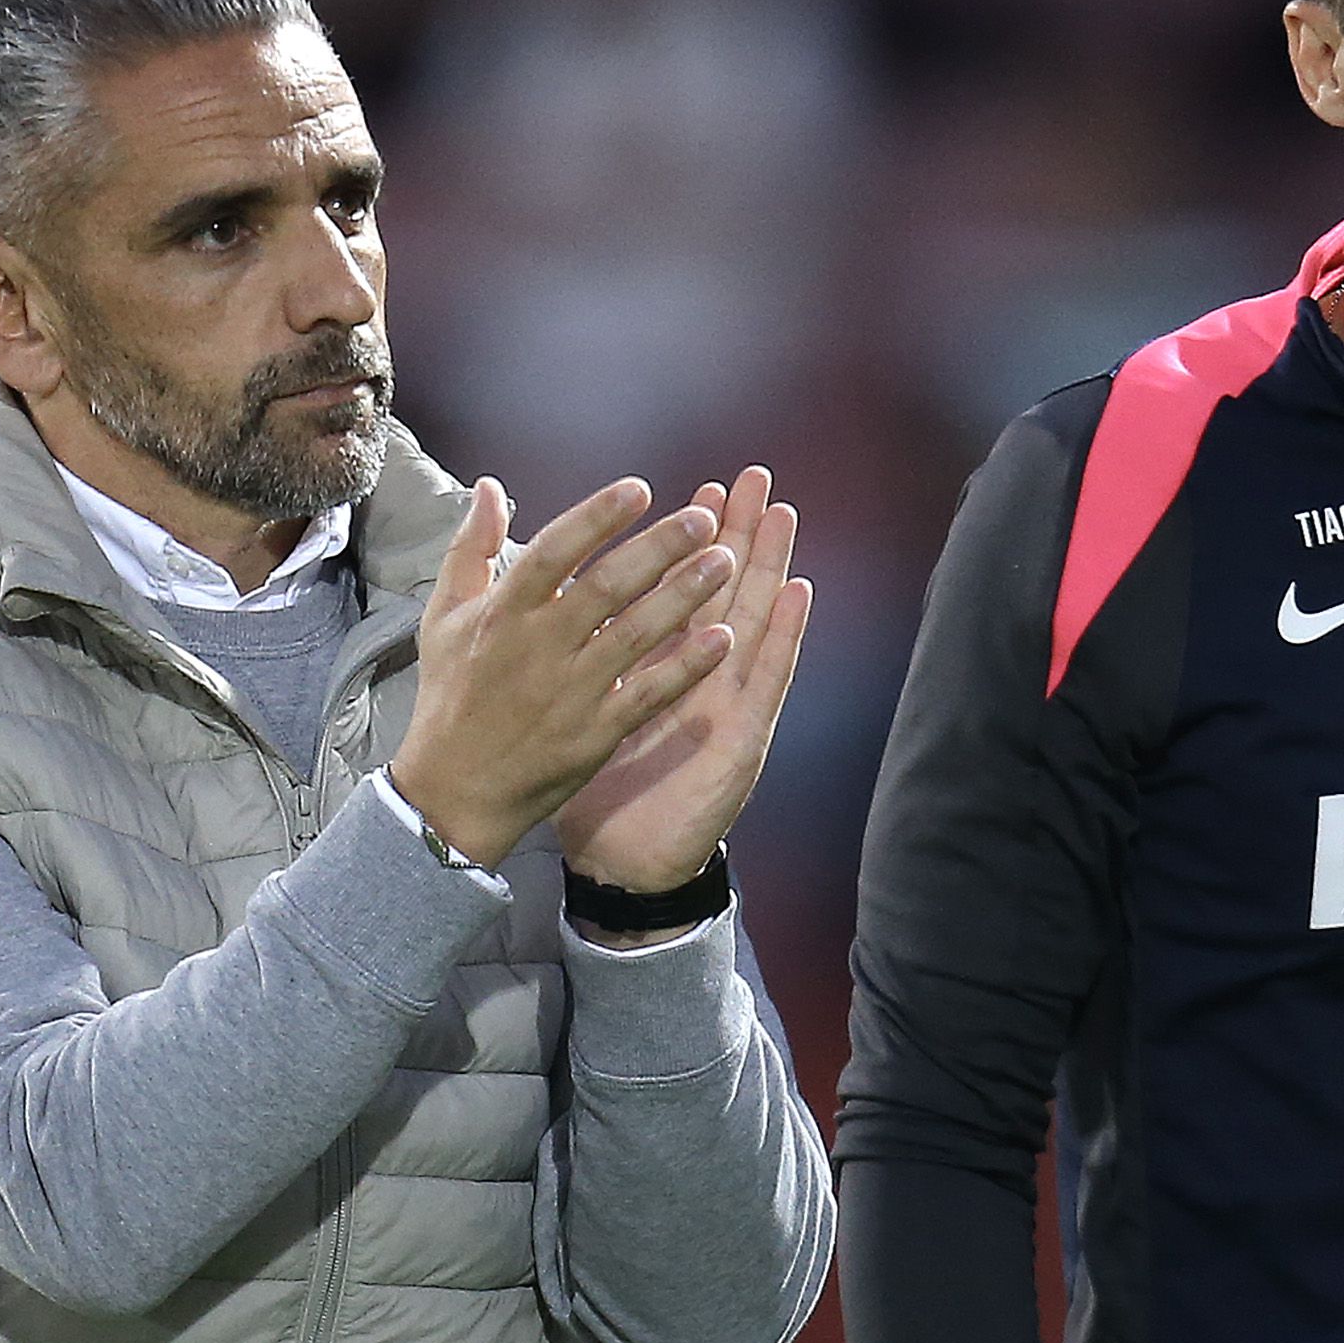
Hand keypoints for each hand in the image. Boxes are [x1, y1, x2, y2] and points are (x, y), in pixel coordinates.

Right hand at [391, 479, 737, 868]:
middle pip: (606, 587)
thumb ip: (470, 549)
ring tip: (726, 561)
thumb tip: (490, 487)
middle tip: (704, 519)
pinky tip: (722, 638)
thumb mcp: (444, 617)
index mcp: (501, 614)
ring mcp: (569, 694)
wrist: (454, 792)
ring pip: (635, 635)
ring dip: (684, 596)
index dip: (596, 518)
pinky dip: (685, 667)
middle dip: (659, 549)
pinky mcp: (593, 735)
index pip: (552, 551)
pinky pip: (648, 694)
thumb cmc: (451, 697)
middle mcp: (537, 649)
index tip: (639, 489)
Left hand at [556, 470, 811, 896]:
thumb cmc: (598, 791)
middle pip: (722, 595)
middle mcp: (695, 680)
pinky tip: (799, 594)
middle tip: (754, 478)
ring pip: (753, 624)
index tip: (694, 489)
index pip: (673, 593)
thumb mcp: (576, 714)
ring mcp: (723, 707)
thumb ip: (568, 659)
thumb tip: (544, 609)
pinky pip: (765, 682)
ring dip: (771, 568)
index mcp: (652, 669)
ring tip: (785, 515)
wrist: (622, 864)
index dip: (684, 544)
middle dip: (738, 535)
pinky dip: (784, 637)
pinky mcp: (739, 740)